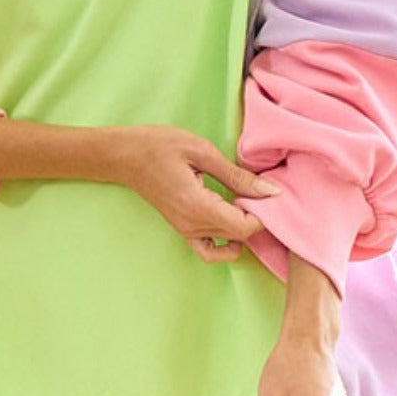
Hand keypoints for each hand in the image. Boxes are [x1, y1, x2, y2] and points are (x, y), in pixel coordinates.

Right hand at [110, 124, 278, 263]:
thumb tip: (271, 191)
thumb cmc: (159, 145)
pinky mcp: (183, 229)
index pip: (244, 228)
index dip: (264, 213)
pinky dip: (226, 244)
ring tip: (247, 199)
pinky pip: (209, 250)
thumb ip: (236, 175)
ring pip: (229, 243)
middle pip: (240, 237)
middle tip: (261, 190)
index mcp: (197, 206)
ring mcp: (186, 230)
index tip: (268, 191)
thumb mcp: (202, 151)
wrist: (125, 155)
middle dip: (258, 217)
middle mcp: (192, 225)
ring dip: (244, 226)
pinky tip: (232, 220)